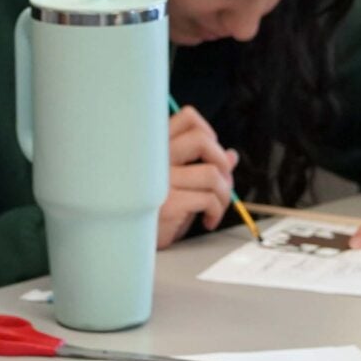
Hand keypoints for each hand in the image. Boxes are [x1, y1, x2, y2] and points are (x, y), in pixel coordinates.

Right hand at [157, 105, 236, 248]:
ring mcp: (159, 181)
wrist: (129, 242)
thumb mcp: (179, 184)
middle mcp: (153, 159)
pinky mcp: (167, 204)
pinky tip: (207, 220)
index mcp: (153, 148)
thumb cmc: (154, 213)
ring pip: (212, 173)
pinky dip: (216, 211)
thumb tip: (231, 156)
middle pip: (202, 140)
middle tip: (220, 182)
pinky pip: (209, 199)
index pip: (186, 118)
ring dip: (224, 194)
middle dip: (221, 163)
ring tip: (215, 208)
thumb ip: (203, 166)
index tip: (210, 153)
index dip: (207, 132)